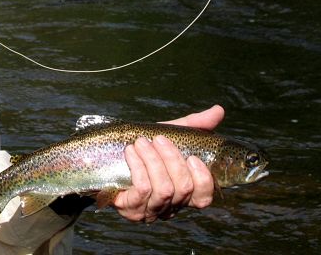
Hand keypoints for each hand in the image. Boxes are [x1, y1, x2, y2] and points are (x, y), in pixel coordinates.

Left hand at [112, 105, 224, 222]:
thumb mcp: (169, 134)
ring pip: (164, 190)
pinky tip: (130, 152)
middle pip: (184, 189)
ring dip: (152, 160)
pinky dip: (138, 166)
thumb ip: (194, 125)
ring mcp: (150, 210)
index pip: (204, 197)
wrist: (101, 157)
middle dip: (172, 159)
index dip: (203, 179)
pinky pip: (142, 190)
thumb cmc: (142, 148)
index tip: (193, 157)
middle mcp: (170, 206)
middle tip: (158, 139)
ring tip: (140, 143)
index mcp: (183, 192)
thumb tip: (219, 110)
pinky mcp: (131, 209)